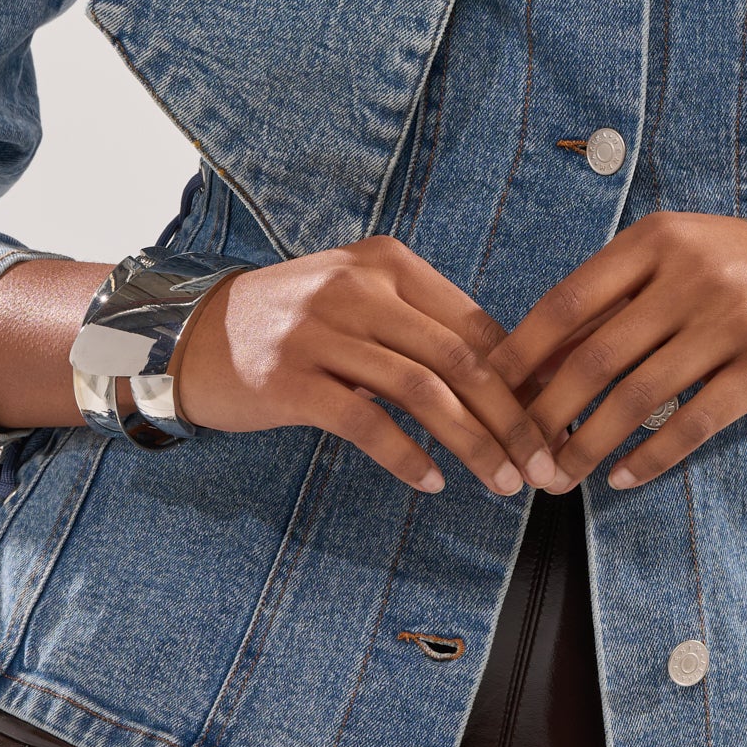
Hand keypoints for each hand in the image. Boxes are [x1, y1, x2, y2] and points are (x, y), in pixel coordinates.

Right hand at [174, 234, 563, 499]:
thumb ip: (422, 325)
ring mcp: (322, 331)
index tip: (552, 423)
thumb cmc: (294, 325)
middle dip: (513, 419)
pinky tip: (432, 483)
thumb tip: (510, 380)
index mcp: (388, 263)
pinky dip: (405, 456)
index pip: (476, 324)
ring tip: (503, 483)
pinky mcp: (291, 379)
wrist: (193, 334)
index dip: (523, 378)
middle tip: (544, 465)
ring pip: (422, 391)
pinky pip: (365, 422)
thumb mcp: (358, 299)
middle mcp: (359, 287)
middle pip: (461, 359)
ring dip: (473, 443)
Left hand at [489, 207, 746, 492]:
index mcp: (658, 239)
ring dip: (589, 444)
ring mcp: (732, 322)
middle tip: (517, 451)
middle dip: (546, 413)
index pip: (569, 301)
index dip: (522, 350)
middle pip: (595, 357)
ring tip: (560, 474)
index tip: (487, 390)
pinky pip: (692, 423)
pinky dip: (649, 456)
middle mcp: (692, 276)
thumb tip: (538, 355)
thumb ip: (620, 293)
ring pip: (637, 398)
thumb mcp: (684, 252)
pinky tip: (621, 476)